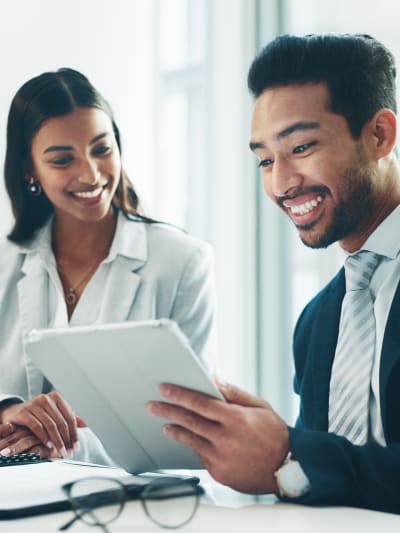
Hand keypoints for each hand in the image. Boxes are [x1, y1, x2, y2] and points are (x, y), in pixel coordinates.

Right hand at [0, 391, 77, 457]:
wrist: (14, 413)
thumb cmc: (37, 415)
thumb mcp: (52, 413)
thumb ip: (66, 417)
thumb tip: (84, 425)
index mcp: (56, 397)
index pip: (70, 417)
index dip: (74, 434)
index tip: (76, 446)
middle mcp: (46, 399)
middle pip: (61, 422)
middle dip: (66, 440)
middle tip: (68, 452)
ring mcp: (35, 404)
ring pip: (51, 425)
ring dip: (57, 441)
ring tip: (60, 451)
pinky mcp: (24, 412)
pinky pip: (37, 426)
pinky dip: (44, 437)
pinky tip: (48, 445)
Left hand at [147, 379, 289, 493]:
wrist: (287, 469)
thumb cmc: (275, 435)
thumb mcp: (260, 406)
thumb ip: (234, 393)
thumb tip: (214, 379)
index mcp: (235, 419)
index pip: (200, 403)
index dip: (179, 395)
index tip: (165, 389)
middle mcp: (225, 439)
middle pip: (189, 421)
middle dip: (168, 411)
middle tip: (153, 405)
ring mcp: (220, 458)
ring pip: (190, 440)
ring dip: (175, 430)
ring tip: (165, 423)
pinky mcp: (219, 473)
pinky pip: (200, 455)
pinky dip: (193, 445)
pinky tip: (189, 439)